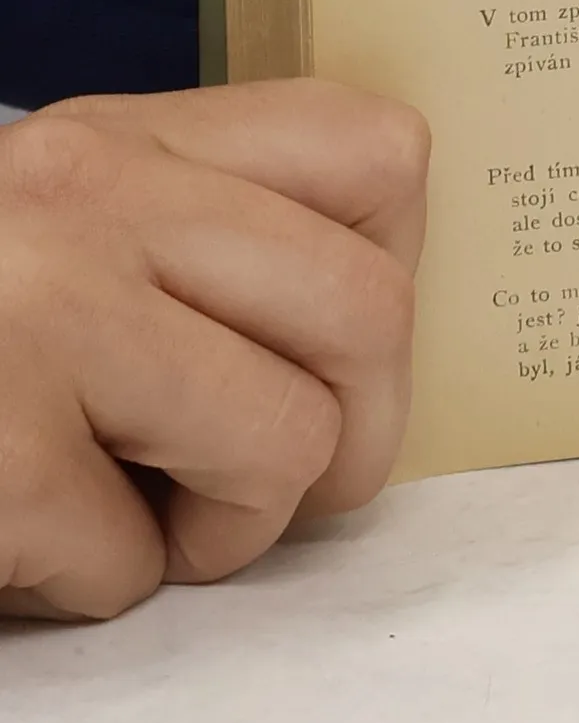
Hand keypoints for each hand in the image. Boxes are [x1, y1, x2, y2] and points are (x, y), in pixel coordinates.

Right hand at [0, 80, 428, 619]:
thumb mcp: (73, 219)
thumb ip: (208, 236)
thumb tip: (379, 327)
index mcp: (126, 136)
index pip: (377, 151)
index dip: (397, 265)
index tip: (337, 343)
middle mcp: (85, 198)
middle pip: (369, 312)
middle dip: (352, 434)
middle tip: (284, 476)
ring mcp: (35, 319)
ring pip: (284, 443)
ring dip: (232, 525)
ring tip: (147, 516)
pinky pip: (130, 564)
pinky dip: (88, 586)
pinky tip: (21, 539)